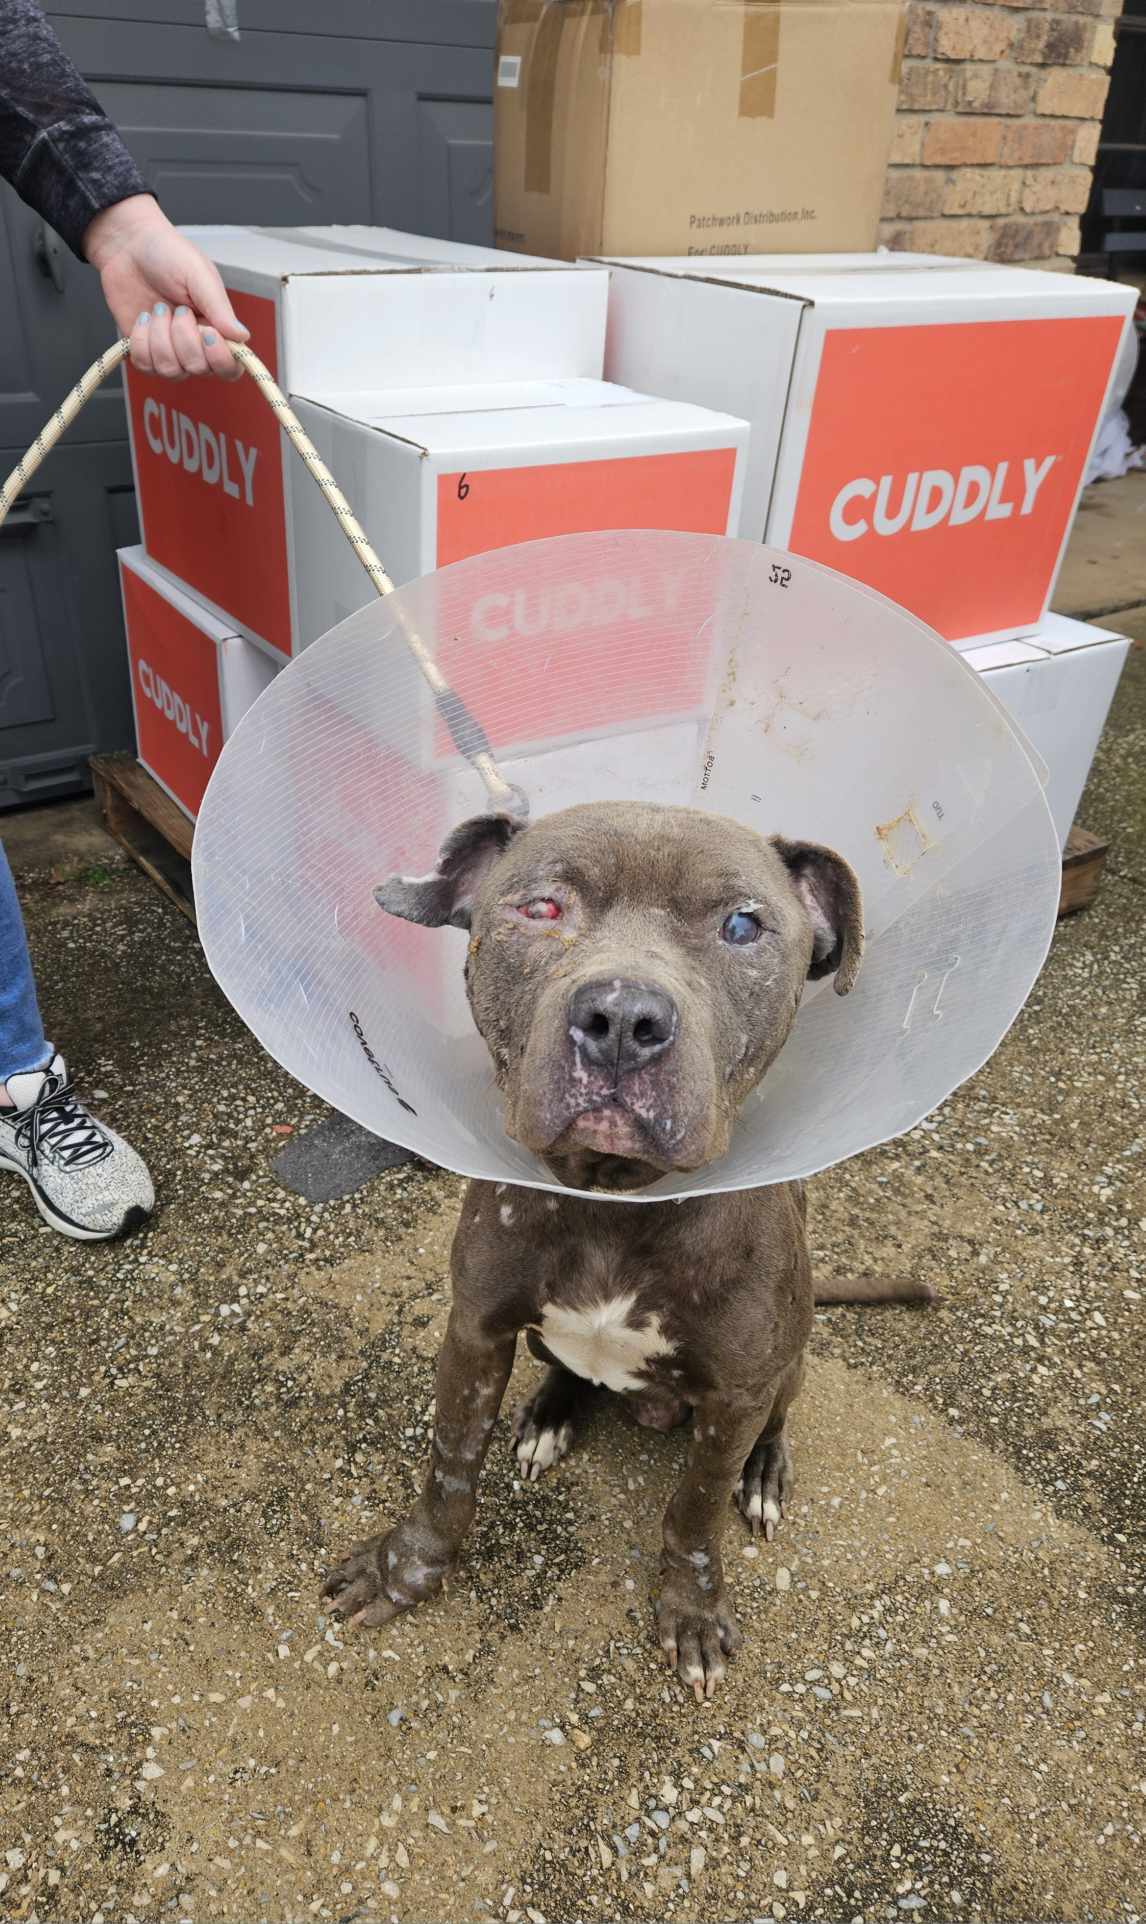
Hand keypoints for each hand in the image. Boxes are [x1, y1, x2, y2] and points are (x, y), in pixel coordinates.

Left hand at [83, 194, 247, 379]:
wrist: (128, 246)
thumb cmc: (168, 254)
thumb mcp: (199, 275)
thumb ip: (220, 309)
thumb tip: (242, 336)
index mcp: (217, 329)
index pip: (230, 367)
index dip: (220, 358)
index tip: (207, 332)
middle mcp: (195, 346)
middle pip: (198, 368)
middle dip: (184, 337)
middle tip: (178, 308)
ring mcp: (168, 352)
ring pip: (170, 370)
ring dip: (161, 337)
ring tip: (158, 309)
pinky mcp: (143, 351)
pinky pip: (145, 365)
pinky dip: (141, 340)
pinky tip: (144, 317)